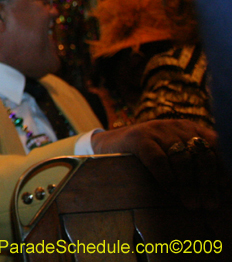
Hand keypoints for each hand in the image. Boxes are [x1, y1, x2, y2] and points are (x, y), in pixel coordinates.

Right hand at [92, 119, 222, 209]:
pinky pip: (158, 159)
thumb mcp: (175, 154)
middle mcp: (177, 126)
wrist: (109, 144)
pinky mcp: (138, 138)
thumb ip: (195, 164)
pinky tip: (171, 190)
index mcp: (191, 129)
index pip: (216, 146)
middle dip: (208, 182)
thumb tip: (219, 191)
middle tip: (209, 204)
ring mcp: (156, 130)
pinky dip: (166, 177)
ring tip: (192, 203)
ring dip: (189, 184)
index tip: (224, 191)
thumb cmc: (148, 156)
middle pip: (202, 154)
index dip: (223, 170)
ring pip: (182, 158)